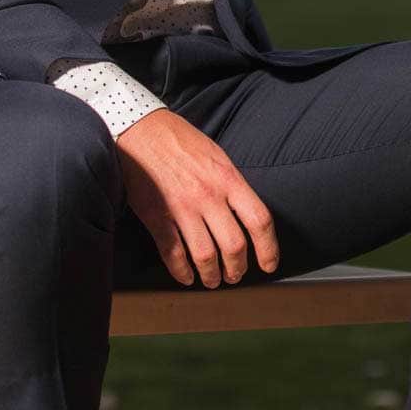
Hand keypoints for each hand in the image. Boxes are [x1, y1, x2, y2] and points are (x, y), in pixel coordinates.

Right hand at [115, 108, 279, 286]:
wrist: (141, 129)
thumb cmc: (180, 139)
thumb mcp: (217, 155)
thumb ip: (232, 184)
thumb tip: (245, 214)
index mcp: (228, 178)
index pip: (259, 220)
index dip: (268, 248)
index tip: (269, 263)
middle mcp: (208, 195)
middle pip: (234, 245)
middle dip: (238, 268)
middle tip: (235, 275)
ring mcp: (182, 207)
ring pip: (205, 256)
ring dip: (211, 276)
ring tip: (212, 280)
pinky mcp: (157, 216)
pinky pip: (173, 253)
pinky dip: (181, 271)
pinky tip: (186, 277)